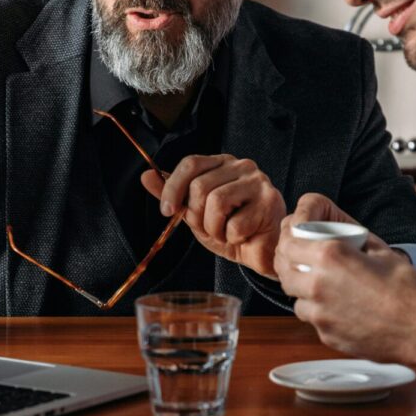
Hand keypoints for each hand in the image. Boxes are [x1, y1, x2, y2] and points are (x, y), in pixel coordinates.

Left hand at [141, 154, 284, 277]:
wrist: (261, 251)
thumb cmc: (231, 229)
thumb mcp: (196, 213)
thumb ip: (174, 194)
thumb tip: (146, 175)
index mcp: (221, 163)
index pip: (191, 163)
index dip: (173, 187)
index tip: (166, 211)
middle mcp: (241, 166)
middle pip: (201, 186)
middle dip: (197, 216)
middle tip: (208, 228)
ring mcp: (258, 181)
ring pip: (217, 202)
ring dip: (214, 228)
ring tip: (225, 233)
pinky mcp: (270, 201)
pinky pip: (236, 224)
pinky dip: (232, 238)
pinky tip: (243, 236)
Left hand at [275, 192, 415, 374]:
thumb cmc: (408, 288)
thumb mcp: (377, 248)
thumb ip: (347, 238)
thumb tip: (334, 230)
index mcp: (329, 256)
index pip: (289, 236)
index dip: (290, 228)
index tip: (297, 225)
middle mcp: (317, 283)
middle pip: (282, 264)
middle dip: (289, 255)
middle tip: (300, 251)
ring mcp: (319, 313)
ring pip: (292, 293)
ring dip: (300, 283)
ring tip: (319, 278)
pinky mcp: (326, 335)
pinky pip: (310, 316)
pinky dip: (316, 308)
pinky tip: (334, 303)